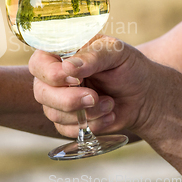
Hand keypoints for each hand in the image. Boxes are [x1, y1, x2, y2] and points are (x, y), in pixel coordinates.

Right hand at [30, 35, 164, 138]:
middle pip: (41, 92)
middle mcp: (51, 76)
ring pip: (53, 113)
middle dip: (69, 99)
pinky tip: (108, 115)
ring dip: (86, 113)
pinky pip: (65, 129)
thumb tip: (68, 68)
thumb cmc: (127, 66)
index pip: (38, 63)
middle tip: (95, 97)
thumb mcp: (116, 52)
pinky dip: (91, 126)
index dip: (53, 74)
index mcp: (59, 52)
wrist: (143, 95)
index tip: (77, 78)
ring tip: (109, 102)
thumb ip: (93, 56)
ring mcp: (56, 99)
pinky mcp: (65, 119)